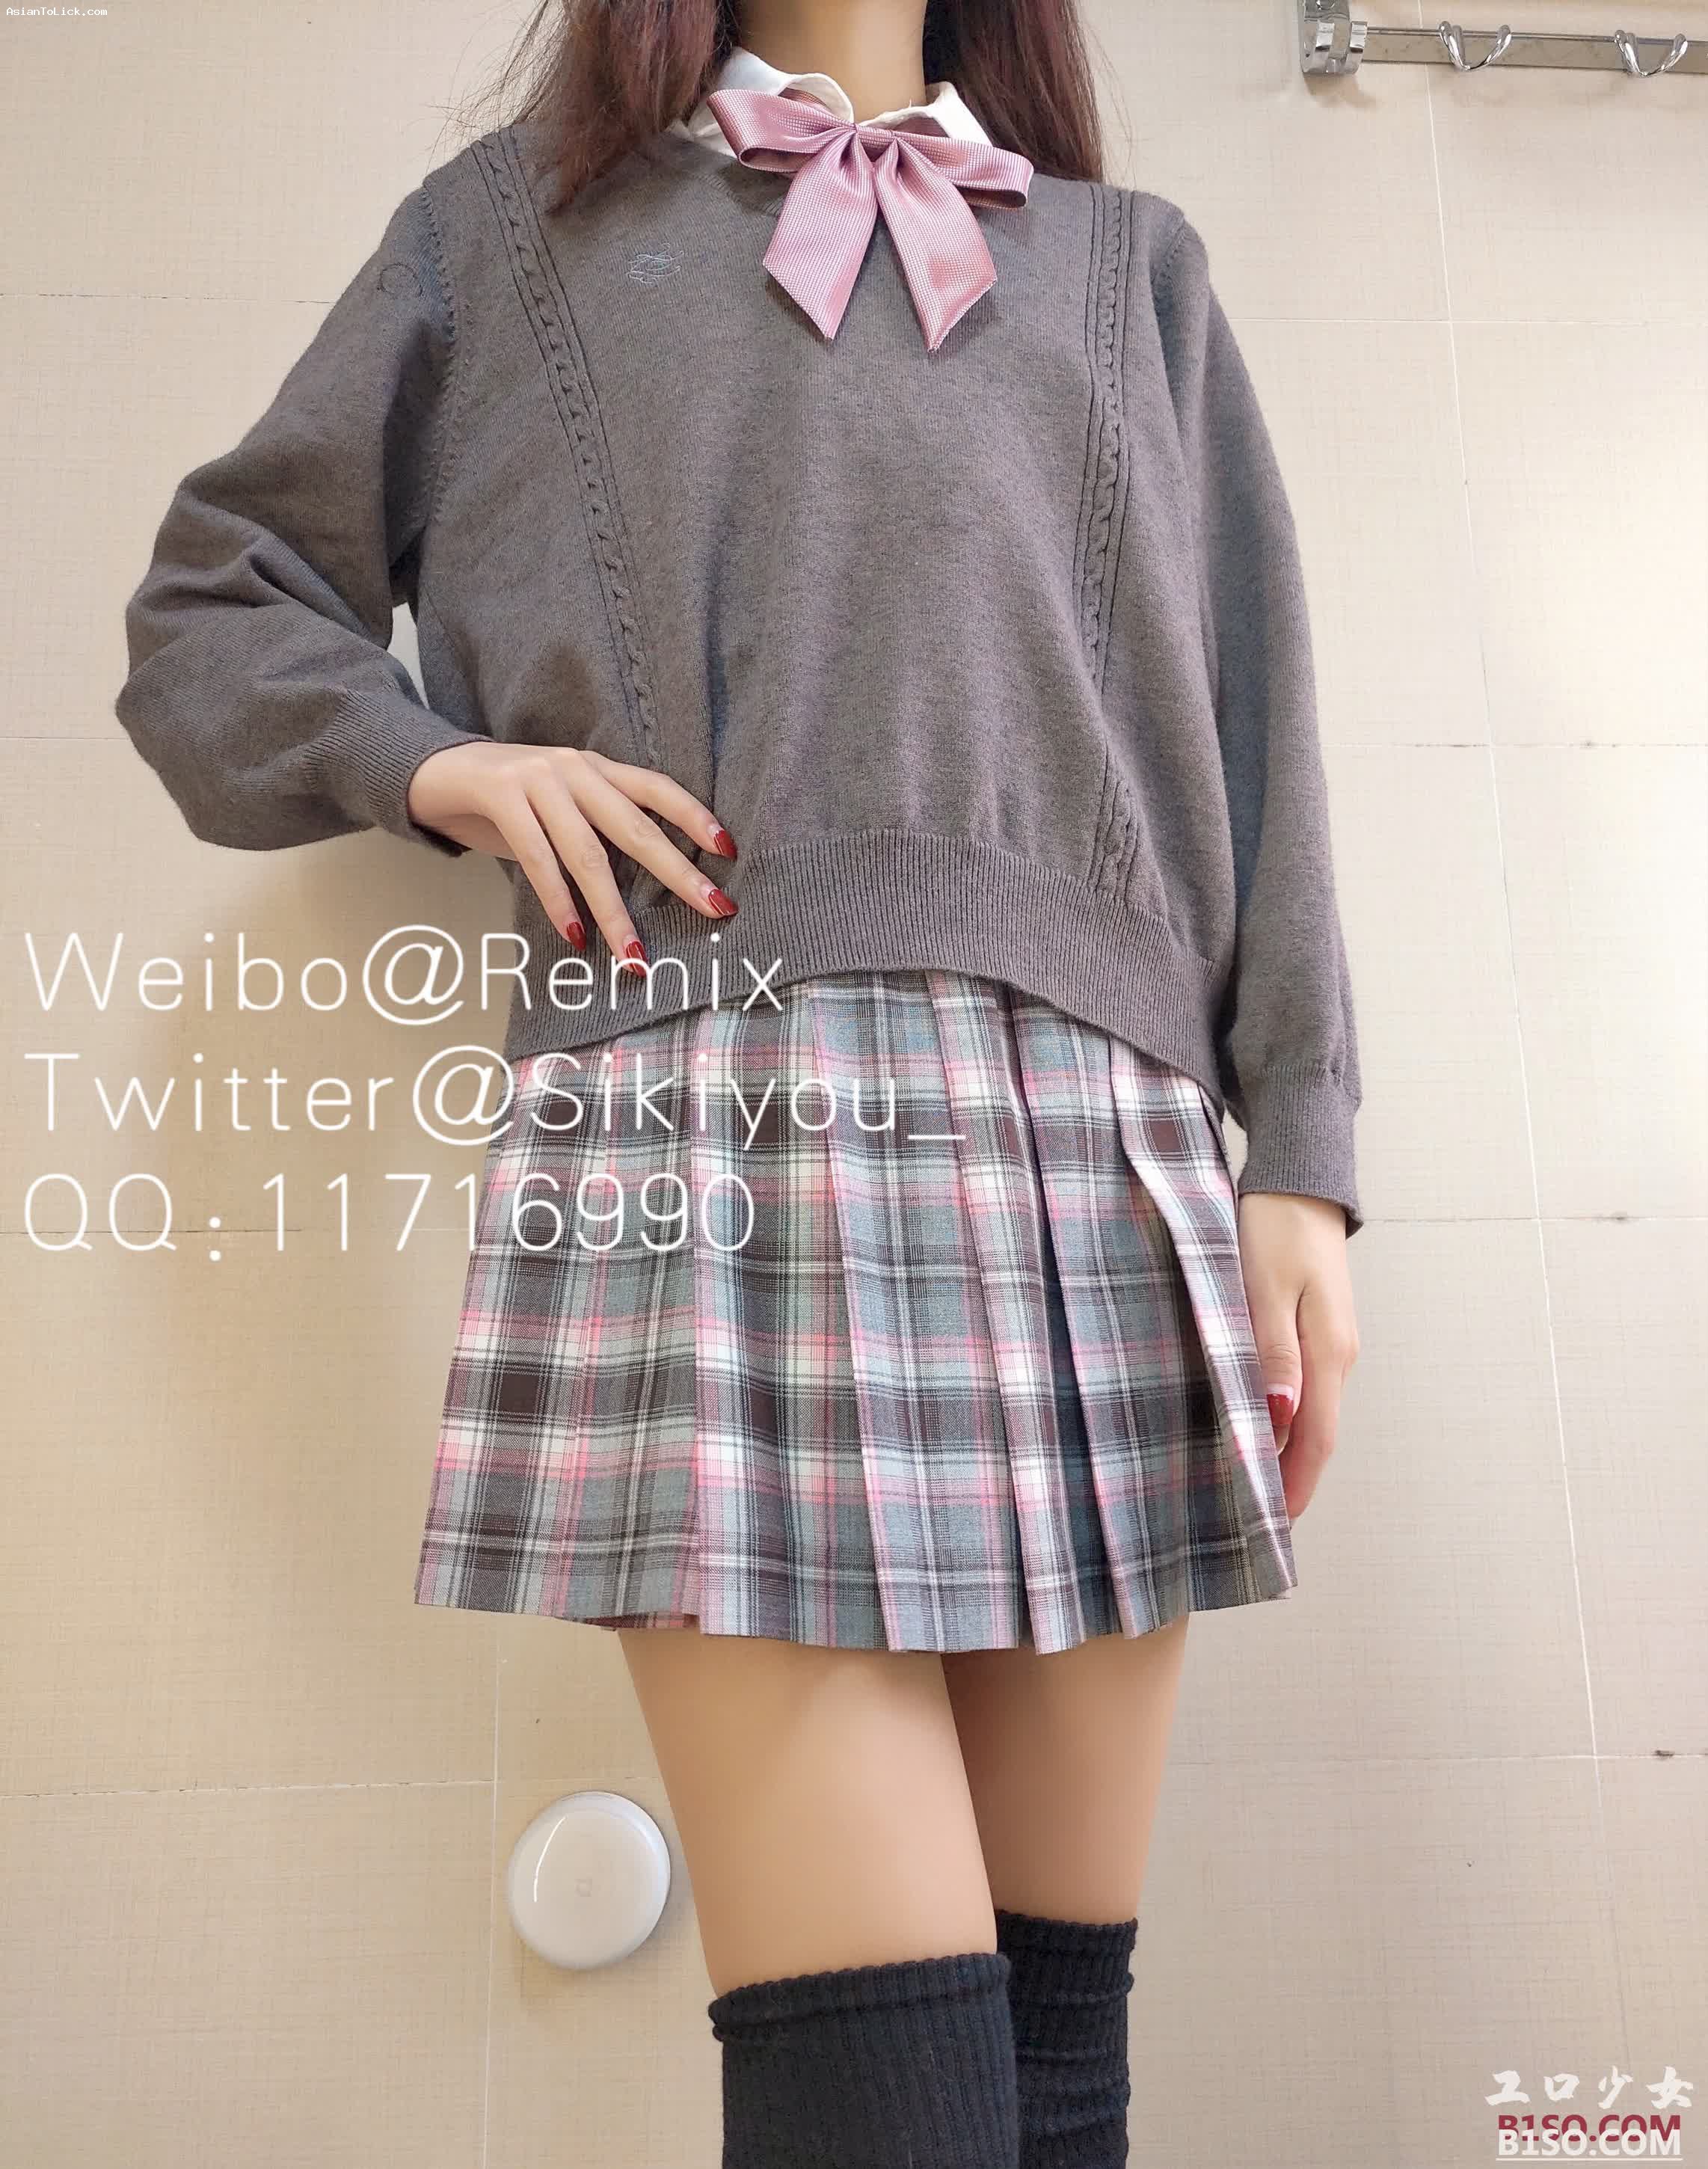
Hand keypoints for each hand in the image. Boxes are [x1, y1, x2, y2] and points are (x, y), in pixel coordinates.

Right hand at [407, 742, 737, 961]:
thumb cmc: (509, 800)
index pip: (657, 789)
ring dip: (613, 912)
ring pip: (588, 854)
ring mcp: (538, 780)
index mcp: (596, 769)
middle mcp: (575, 769)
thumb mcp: (560, 805)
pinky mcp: (502, 797)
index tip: (729, 850)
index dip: (694, 816)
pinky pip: (538, 858)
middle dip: (678, 873)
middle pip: (635, 827)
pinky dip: (558, 901)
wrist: (435, 768)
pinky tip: (575, 935)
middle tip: (715, 909)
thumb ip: (596, 831)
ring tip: (634, 957)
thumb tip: (645, 887)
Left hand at [1236, 1192, 1359, 1520]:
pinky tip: (1259, 1428)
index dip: (1297, 1484)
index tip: (1275, 1526)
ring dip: (1287, 1452)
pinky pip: (1302, 1387)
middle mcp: (1336, 1355)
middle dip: (1292, 1480)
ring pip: (1310, 1413)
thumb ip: (1271, 1351)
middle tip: (1257, 1524)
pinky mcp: (1315, 1327)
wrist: (1300, 1180)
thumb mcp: (1266, 1287)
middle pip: (1317, 1434)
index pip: (1316, 1438)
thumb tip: (1281, 1416)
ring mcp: (1329, 1342)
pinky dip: (1284, 1418)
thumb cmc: (1276, 1229)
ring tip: (1252, 1489)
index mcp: (1328, 1351)